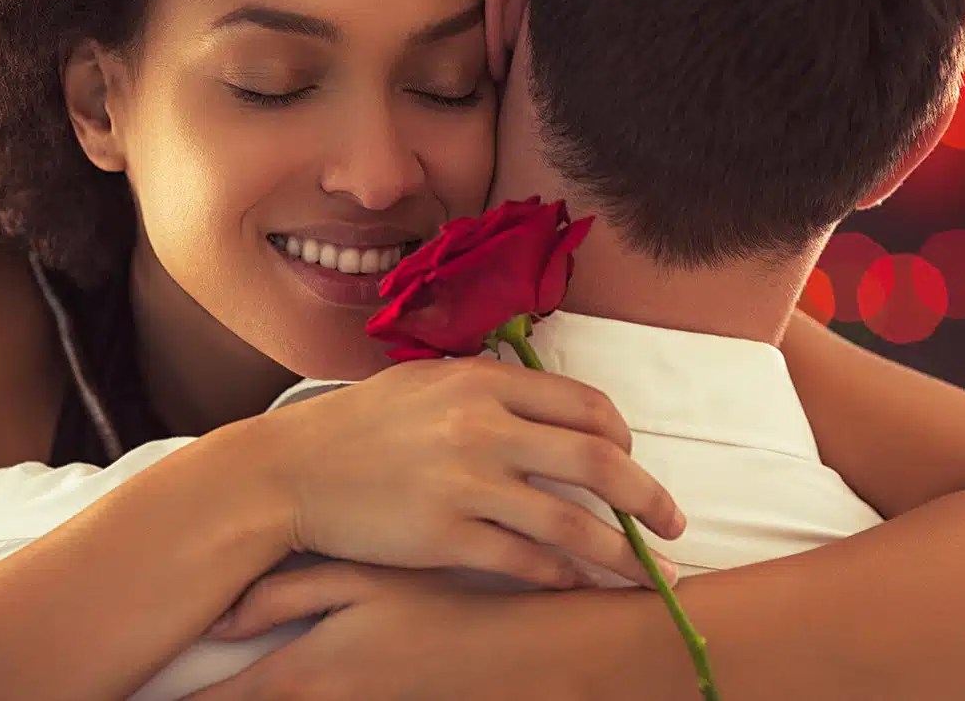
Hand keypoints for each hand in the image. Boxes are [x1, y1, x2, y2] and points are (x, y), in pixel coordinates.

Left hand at [184, 562, 622, 700]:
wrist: (528, 653)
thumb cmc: (447, 607)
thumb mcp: (367, 583)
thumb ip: (289, 596)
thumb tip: (217, 620)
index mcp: (306, 675)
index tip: (134, 698)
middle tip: (150, 695)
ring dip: (251, 698)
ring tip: (212, 693)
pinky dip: (288, 700)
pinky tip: (288, 685)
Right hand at [258, 357, 685, 589]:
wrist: (288, 471)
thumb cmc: (356, 424)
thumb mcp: (424, 382)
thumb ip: (485, 387)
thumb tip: (544, 405)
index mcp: (482, 381)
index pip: (584, 404)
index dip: (621, 435)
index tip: (632, 458)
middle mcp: (482, 428)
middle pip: (597, 462)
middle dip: (649, 497)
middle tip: (676, 523)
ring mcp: (466, 485)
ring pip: (571, 523)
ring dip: (622, 553)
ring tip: (652, 575)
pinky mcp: (445, 537)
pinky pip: (524, 561)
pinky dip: (561, 575)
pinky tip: (578, 584)